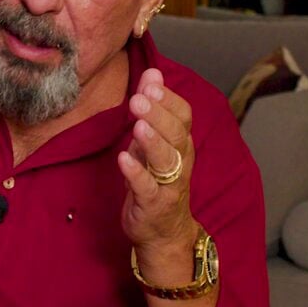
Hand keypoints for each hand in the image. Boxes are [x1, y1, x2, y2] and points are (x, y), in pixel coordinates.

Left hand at [117, 69, 199, 267]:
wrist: (164, 232)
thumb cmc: (157, 182)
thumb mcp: (154, 143)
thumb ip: (153, 111)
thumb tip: (152, 73)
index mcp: (182, 145)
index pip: (184, 116)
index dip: (169, 99)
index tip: (151, 81)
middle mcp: (180, 162)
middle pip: (177, 134)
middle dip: (160, 114)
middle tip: (140, 98)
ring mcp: (169, 184)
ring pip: (167, 159)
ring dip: (152, 140)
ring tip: (138, 124)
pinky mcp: (153, 204)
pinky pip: (146, 187)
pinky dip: (135, 172)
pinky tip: (123, 158)